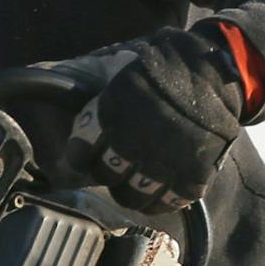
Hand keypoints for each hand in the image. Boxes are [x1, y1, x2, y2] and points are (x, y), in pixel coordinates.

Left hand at [62, 26, 245, 211]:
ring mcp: (164, 160)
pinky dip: (162, 199)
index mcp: (112, 111)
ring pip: (134, 195)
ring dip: (132, 191)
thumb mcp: (120, 63)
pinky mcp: (193, 173)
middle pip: (106, 176)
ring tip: (137, 181)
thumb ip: (87, 80)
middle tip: (114, 166)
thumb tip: (44, 76)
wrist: (220, 72)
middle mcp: (134, 140)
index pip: (80, 151)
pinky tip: (161, 189)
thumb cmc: (166, 64)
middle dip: (107, 172)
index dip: (81, 153)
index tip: (85, 153)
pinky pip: (168, 201)